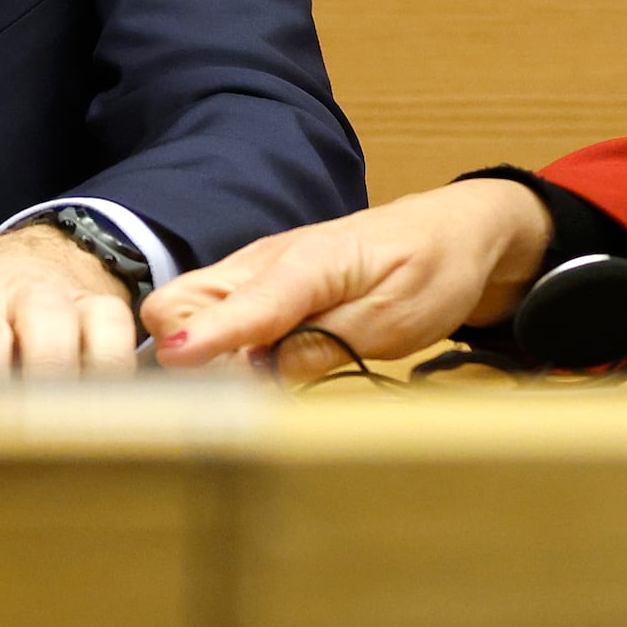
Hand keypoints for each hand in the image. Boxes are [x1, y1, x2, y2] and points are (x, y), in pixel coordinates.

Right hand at [143, 177, 553, 375]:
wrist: (451, 232)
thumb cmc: (430, 270)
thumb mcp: (392, 320)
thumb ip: (324, 346)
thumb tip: (263, 375)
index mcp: (304, 264)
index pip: (236, 307)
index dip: (205, 342)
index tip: (175, 368)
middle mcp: (263, 262)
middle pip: (177, 304)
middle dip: (182, 352)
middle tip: (226, 394)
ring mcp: (254, 272)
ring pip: (183, 310)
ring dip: (195, 353)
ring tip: (237, 389)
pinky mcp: (257, 286)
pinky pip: (211, 316)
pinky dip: (214, 347)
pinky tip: (250, 370)